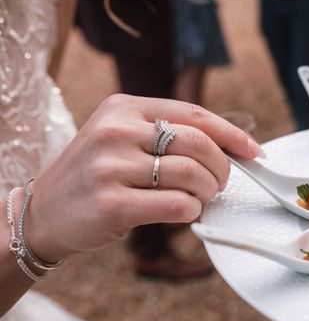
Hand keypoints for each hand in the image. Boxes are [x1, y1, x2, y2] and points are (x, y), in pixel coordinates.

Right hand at [25, 95, 263, 262]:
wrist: (42, 212)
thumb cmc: (94, 175)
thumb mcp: (120, 138)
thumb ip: (166, 134)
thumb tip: (229, 146)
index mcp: (123, 108)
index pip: (194, 114)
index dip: (232, 134)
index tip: (253, 150)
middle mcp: (116, 131)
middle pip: (199, 144)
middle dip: (223, 168)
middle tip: (220, 183)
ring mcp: (111, 167)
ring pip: (192, 175)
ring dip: (208, 192)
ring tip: (200, 198)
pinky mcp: (112, 203)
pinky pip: (178, 206)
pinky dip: (192, 212)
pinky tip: (183, 212)